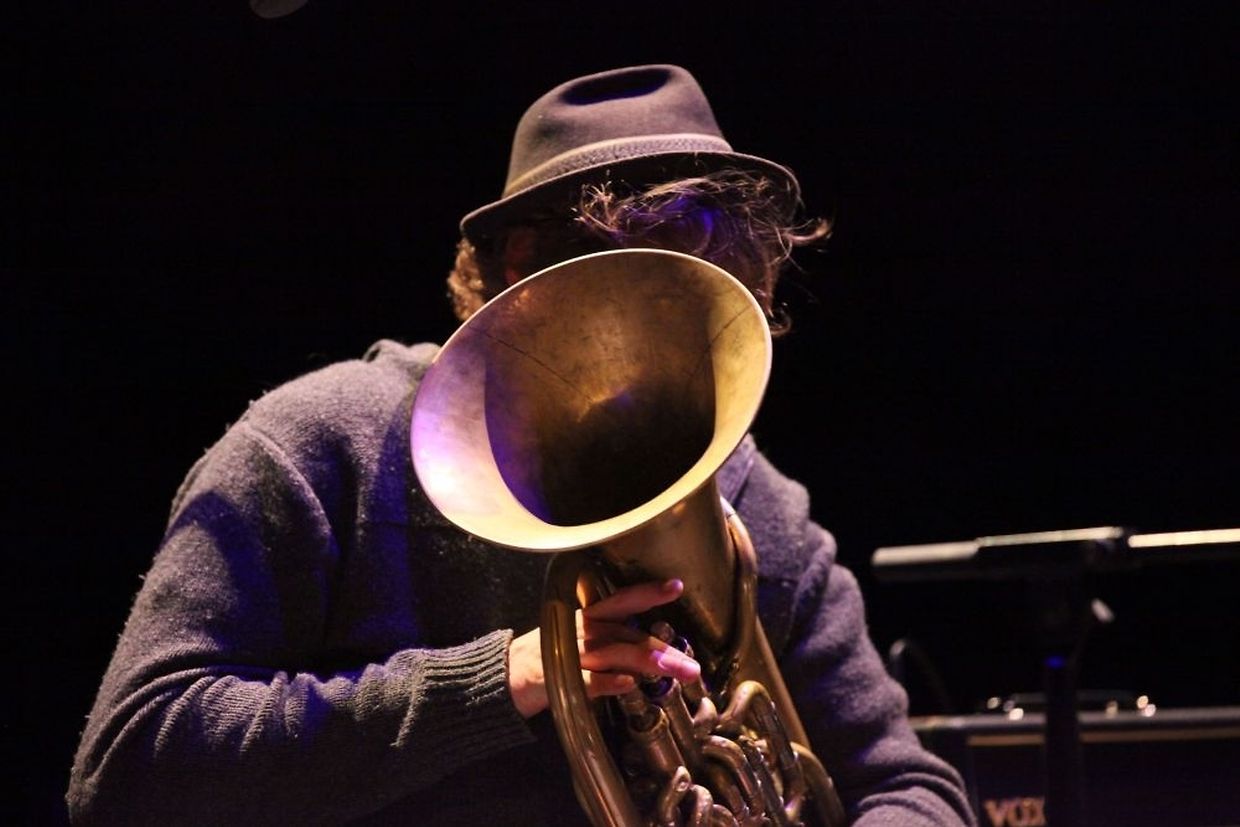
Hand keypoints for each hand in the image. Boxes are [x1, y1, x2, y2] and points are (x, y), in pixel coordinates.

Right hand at [508, 578, 700, 718]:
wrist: (504, 676)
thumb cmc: (548, 654)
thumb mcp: (577, 634)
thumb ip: (612, 635)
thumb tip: (650, 643)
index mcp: (587, 618)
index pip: (621, 601)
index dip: (647, 593)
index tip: (676, 586)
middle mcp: (582, 631)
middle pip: (626, 634)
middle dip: (661, 648)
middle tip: (691, 664)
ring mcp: (572, 655)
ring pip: (612, 653)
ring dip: (645, 661)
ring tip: (673, 670)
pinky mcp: (561, 681)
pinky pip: (587, 680)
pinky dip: (607, 681)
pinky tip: (628, 684)